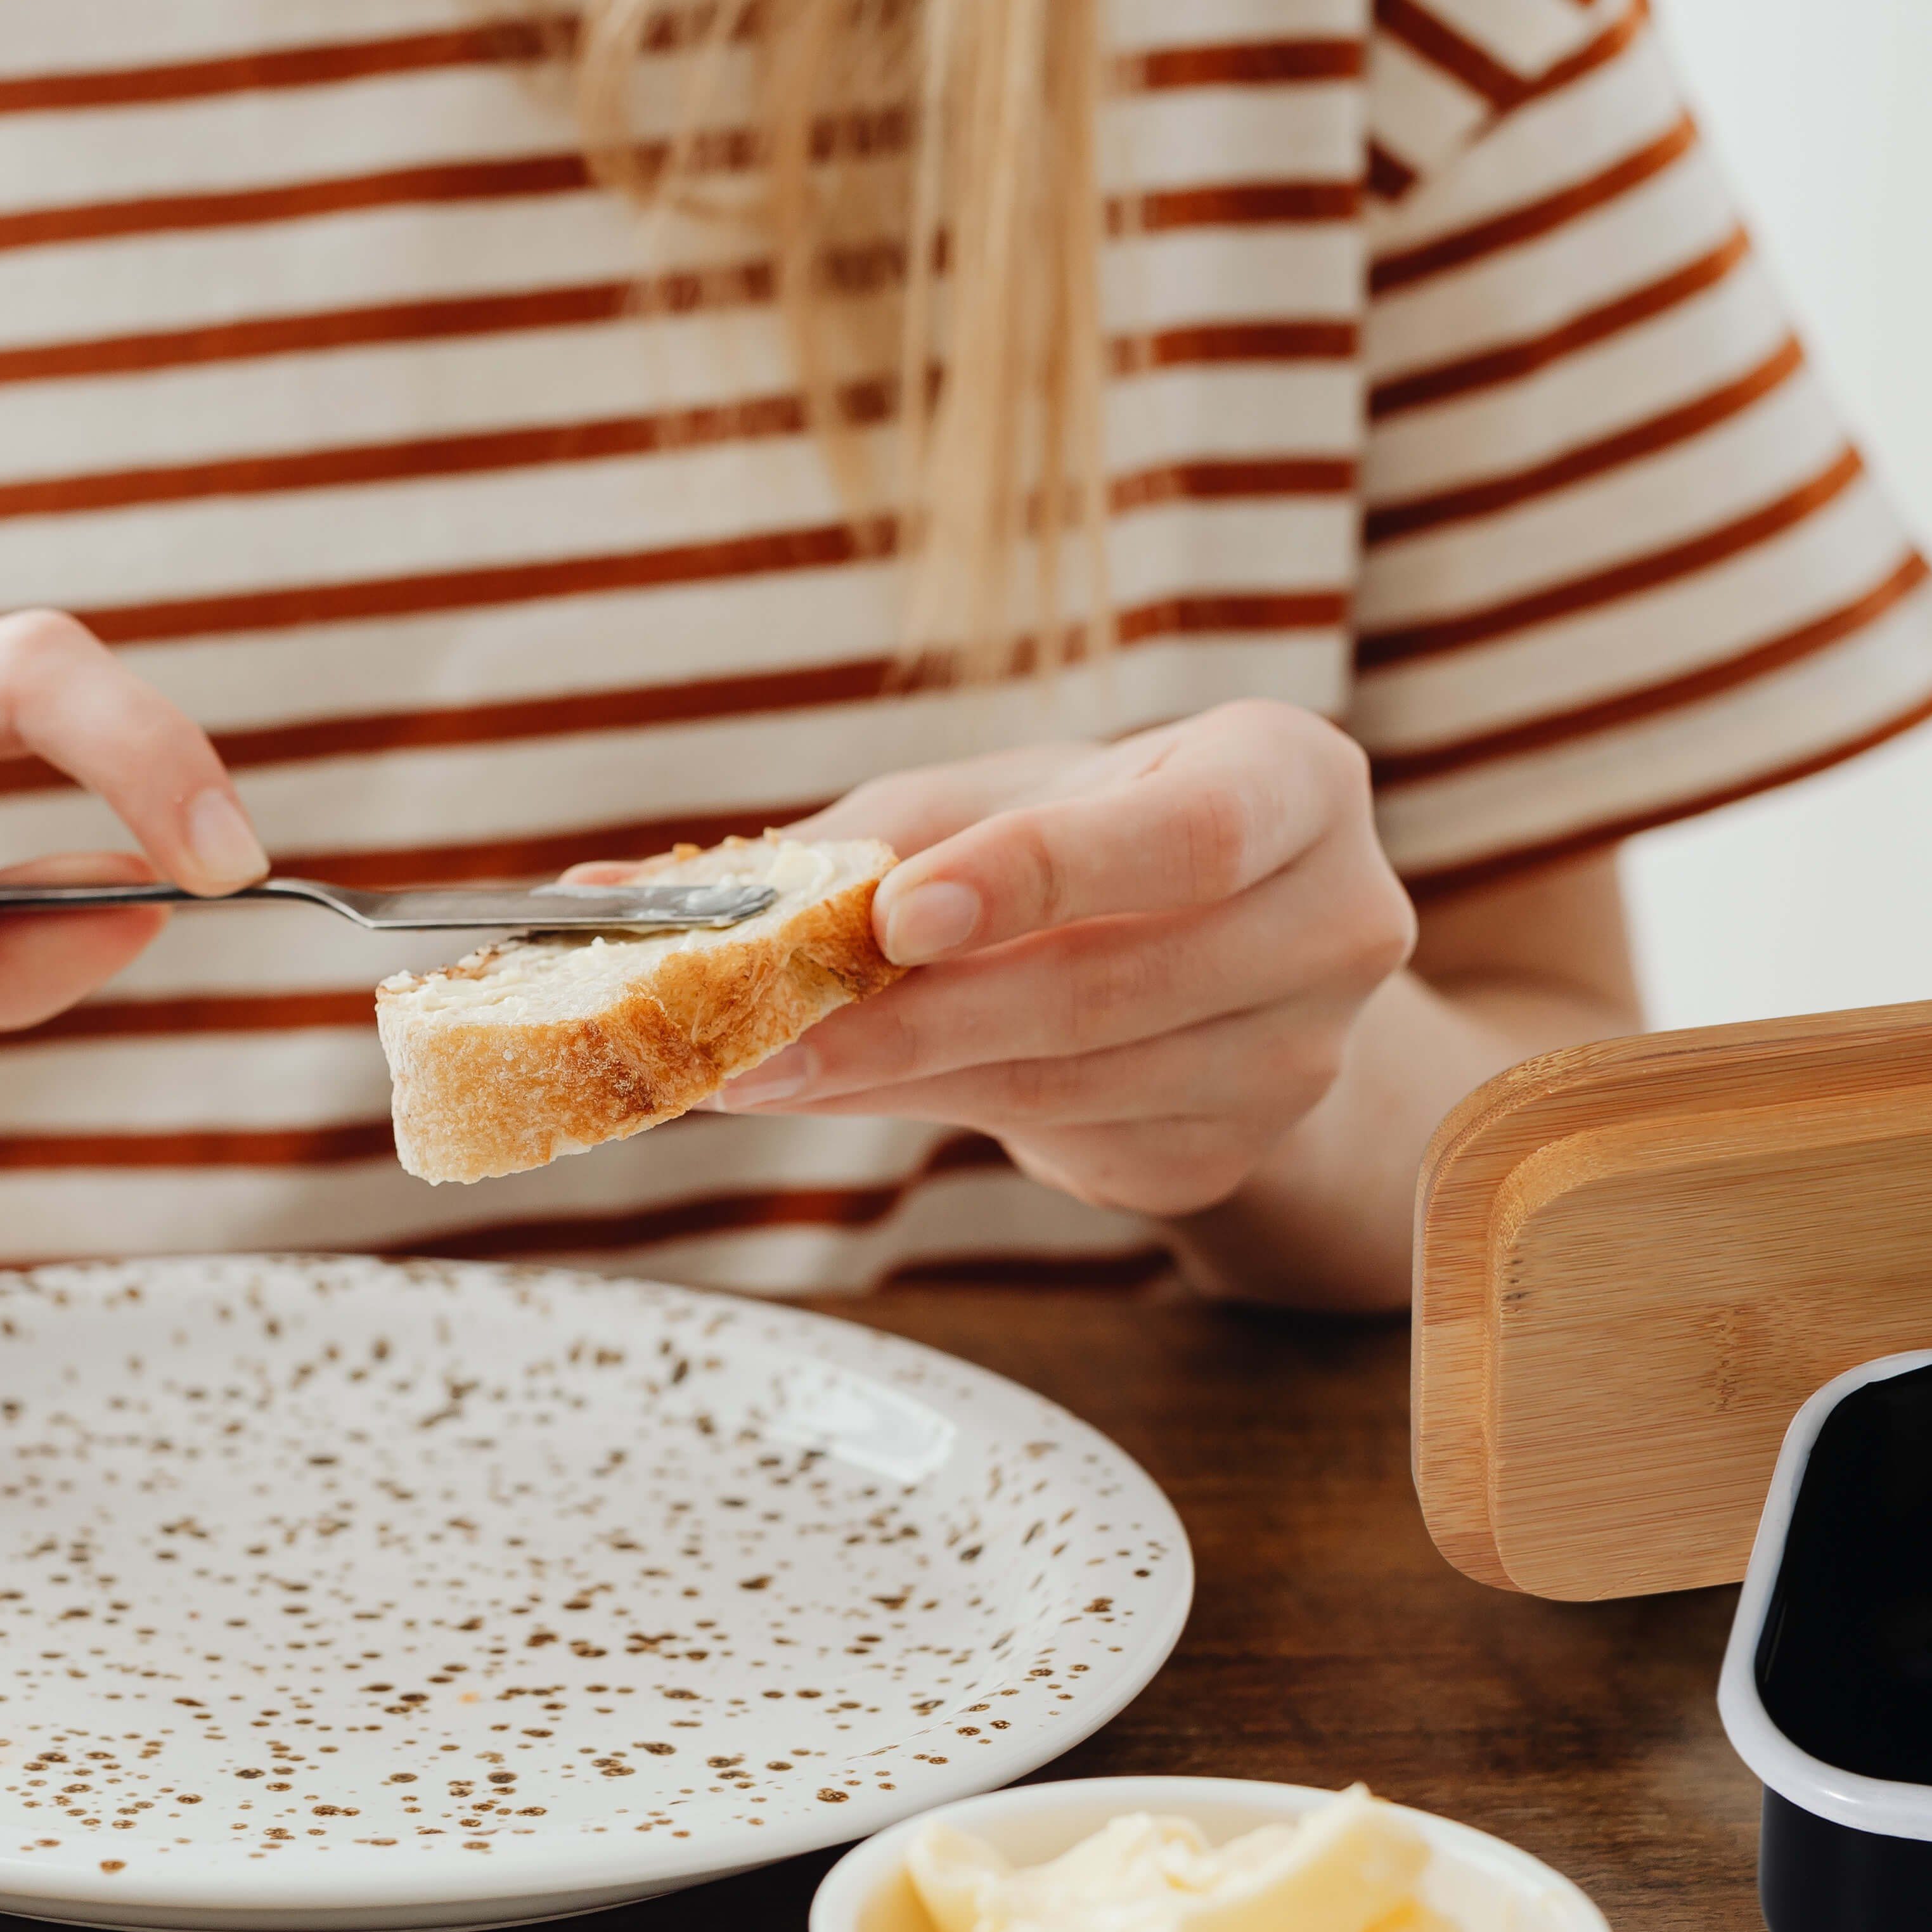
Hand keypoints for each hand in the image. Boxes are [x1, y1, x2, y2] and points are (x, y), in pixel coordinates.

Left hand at [714, 701, 1418, 1219]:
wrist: (1204, 948)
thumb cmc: (1080, 843)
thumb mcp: (984, 807)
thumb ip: (832, 848)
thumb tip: (595, 905)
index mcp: (1293, 780)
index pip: (1185, 833)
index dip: (1040, 875)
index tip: (895, 915)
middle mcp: (1336, 918)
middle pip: (1108, 988)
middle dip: (908, 1024)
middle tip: (750, 1050)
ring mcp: (1300, 1056)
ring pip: (1070, 1083)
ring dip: (896, 1084)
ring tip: (761, 1072)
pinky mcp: (1235, 1151)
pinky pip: (1070, 1144)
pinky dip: (947, 1118)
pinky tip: (871, 1089)